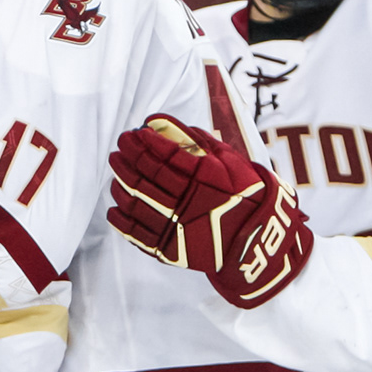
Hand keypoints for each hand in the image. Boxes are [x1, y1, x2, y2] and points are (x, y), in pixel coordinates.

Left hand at [107, 114, 312, 307]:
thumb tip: (161, 122)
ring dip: (121, 184)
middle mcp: (187, 201)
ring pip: (137, 202)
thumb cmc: (245, 193)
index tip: (132, 134)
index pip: (163, 156)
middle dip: (128, 158)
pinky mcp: (170, 249)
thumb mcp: (229, 161)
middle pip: (145, 176)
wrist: (257, 239)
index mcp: (203, 178)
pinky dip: (121, 220)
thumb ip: (196, 141)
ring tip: (116, 172)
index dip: (143, 143)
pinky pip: (136, 234)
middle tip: (119, 147)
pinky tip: (114, 208)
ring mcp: (177, 227)